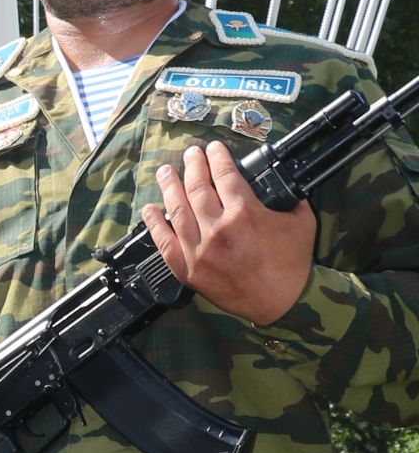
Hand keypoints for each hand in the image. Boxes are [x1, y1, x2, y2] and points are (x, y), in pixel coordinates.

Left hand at [143, 141, 316, 324]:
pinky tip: (150, 209)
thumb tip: (286, 185)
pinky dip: (155, 224)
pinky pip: (165, 244)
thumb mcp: (302, 223)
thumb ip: (292, 200)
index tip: (213, 148)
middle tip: (190, 154)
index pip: (225, 175)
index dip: (217, 157)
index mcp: (245, 214)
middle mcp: (218, 230)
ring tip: (165, 172)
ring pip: (177, 210)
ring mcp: (200, 251)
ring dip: (169, 187)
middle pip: (197, 188)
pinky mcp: (189, 270)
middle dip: (193, 166)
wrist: (283, 304)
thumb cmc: (293, 266)